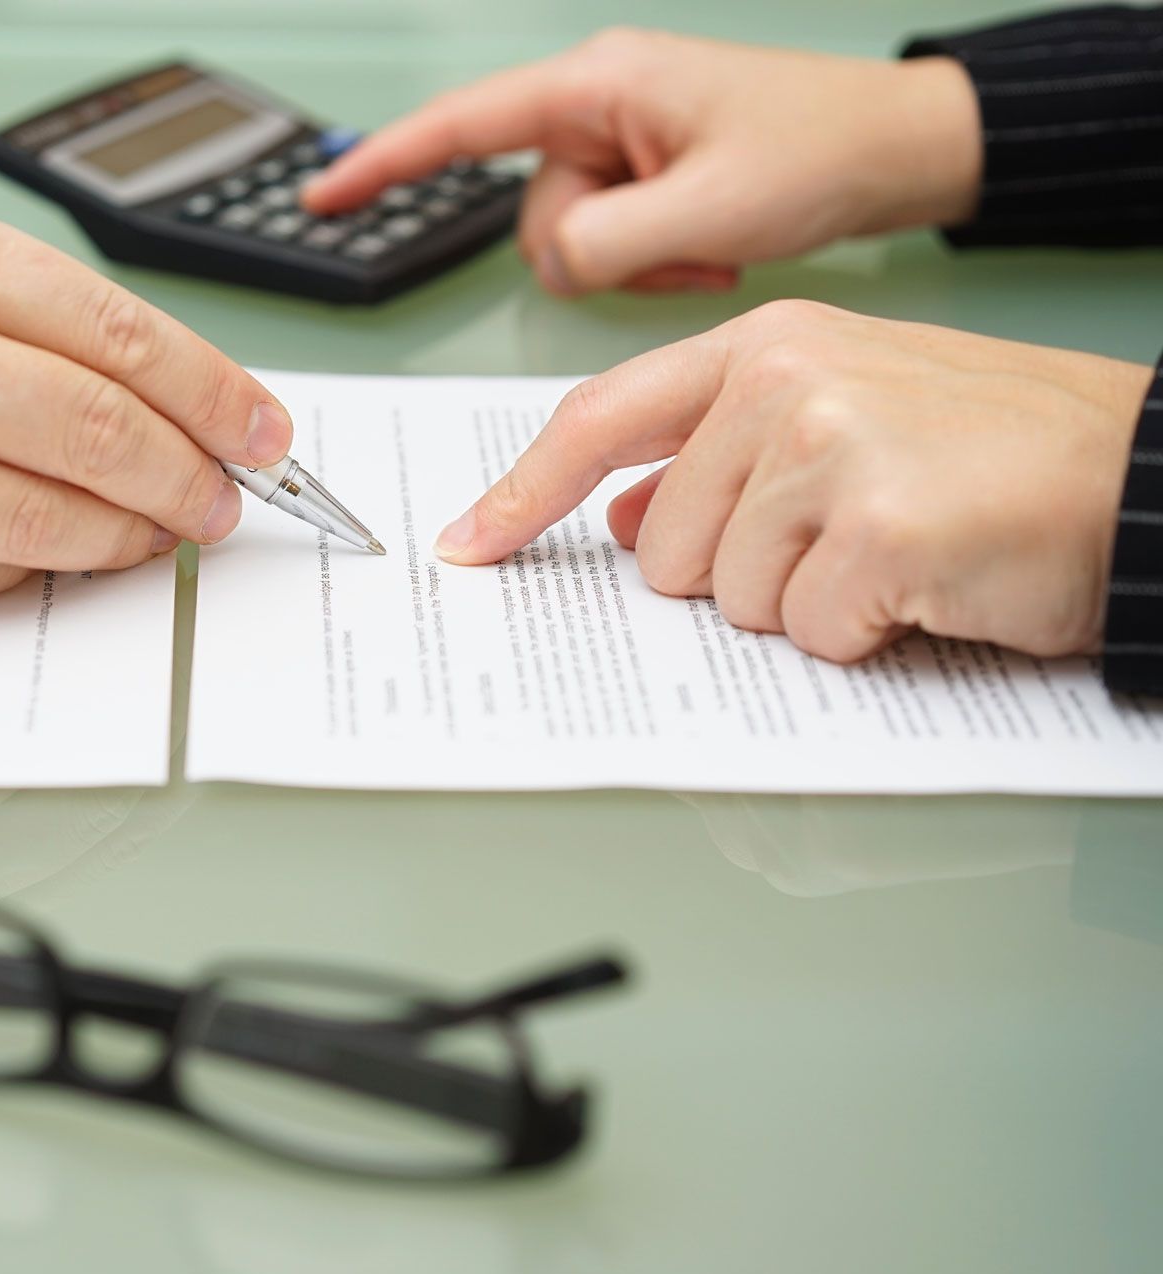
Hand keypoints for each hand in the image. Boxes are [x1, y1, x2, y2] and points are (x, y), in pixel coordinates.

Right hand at [0, 199, 292, 628]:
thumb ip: (14, 321)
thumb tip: (162, 397)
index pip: (115, 332)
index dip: (213, 395)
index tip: (262, 435)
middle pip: (98, 433)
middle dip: (187, 480)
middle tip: (219, 503)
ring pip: (44, 525)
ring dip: (122, 542)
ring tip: (147, 536)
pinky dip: (25, 574)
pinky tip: (39, 556)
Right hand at [302, 29, 981, 294]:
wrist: (898, 148)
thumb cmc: (822, 149)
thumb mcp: (711, 208)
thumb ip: (609, 243)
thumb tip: (554, 266)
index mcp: (599, 85)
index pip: (462, 127)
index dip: (386, 164)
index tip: (325, 196)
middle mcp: (600, 107)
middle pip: (534, 214)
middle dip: (600, 252)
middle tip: (686, 241)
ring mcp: (623, 144)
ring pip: (573, 240)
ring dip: (637, 263)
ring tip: (712, 241)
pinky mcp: (646, 176)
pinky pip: (612, 241)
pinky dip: (656, 260)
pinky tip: (712, 243)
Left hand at [432, 301, 1149, 661]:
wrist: (1145, 474)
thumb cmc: (997, 451)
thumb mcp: (847, 412)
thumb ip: (721, 453)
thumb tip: (623, 515)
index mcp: (766, 347)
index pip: (602, 420)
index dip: (524, 492)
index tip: (470, 545)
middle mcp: (783, 384)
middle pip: (666, 550)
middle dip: (743, 575)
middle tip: (846, 538)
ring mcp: (826, 450)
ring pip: (733, 600)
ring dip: (810, 605)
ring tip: (896, 552)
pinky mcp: (875, 527)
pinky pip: (811, 633)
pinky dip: (867, 635)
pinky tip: (925, 585)